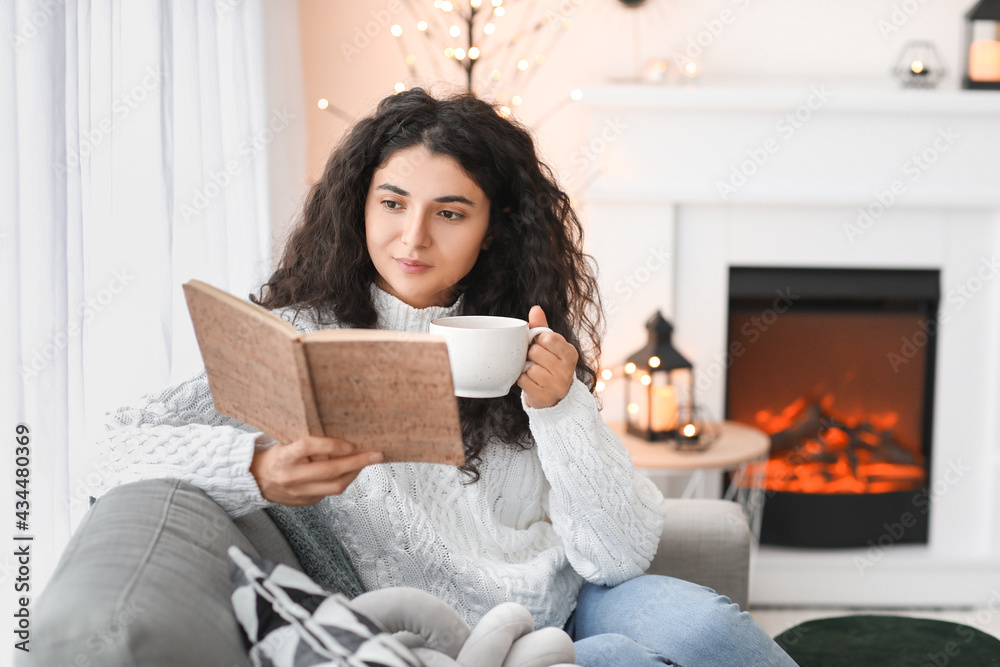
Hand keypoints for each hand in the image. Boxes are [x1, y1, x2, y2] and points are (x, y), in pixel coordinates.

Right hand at [249, 435, 381, 505]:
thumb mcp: (286, 443)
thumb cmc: (275, 456)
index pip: (309, 448)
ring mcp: (299, 492)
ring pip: (334, 486)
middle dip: (357, 462)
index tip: (350, 444)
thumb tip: (339, 433)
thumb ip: (307, 442)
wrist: (256, 480)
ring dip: (355, 474)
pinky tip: (351, 472)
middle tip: (375, 455)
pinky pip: (330, 492)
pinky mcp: (306, 502)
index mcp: (284, 457)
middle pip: (329, 471)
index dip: (331, 445)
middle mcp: (291, 477)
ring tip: (366, 463)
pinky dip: (344, 481)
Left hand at [516, 305, 578, 409]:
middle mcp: (567, 370)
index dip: (539, 341)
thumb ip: (542, 327)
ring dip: (527, 370)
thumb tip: (535, 308)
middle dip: (531, 356)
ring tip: (535, 373)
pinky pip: (524, 382)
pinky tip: (532, 383)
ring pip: (530, 368)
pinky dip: (523, 381)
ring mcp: (558, 386)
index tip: (542, 347)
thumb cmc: (550, 365)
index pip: (547, 337)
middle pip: (536, 352)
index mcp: (570, 353)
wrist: (555, 397)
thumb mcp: (549, 345)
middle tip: (537, 362)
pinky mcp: (545, 398)